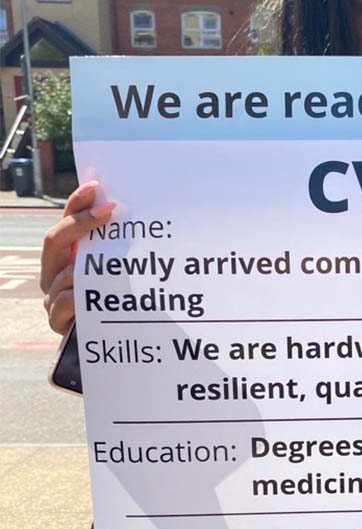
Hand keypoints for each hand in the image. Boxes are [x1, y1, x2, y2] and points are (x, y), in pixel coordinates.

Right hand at [40, 181, 115, 335]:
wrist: (117, 341)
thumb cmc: (125, 300)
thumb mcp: (125, 267)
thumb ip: (123, 244)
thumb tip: (142, 211)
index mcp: (68, 255)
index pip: (67, 222)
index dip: (76, 203)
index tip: (97, 187)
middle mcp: (55, 272)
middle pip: (54, 240)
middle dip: (79, 223)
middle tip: (109, 210)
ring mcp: (53, 297)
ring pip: (61, 274)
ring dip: (84, 266)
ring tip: (110, 261)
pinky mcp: (58, 322)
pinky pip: (61, 304)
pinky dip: (76, 298)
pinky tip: (89, 294)